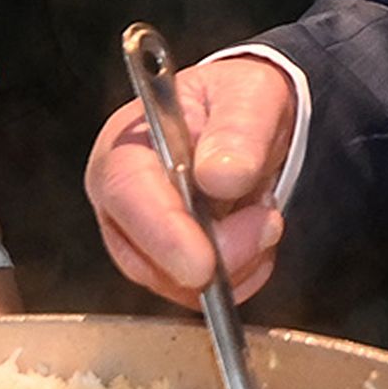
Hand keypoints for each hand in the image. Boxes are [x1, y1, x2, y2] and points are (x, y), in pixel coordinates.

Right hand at [87, 55, 295, 306]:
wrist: (250, 122)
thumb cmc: (237, 102)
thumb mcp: (250, 95)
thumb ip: (238, 130)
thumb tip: (219, 177)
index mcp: (127, 142)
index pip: (126, 193)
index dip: (162, 233)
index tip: (202, 264)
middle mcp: (121, 195)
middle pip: (143, 254)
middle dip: (215, 256)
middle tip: (266, 222)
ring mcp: (139, 234)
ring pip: (173, 282)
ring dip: (234, 263)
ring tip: (263, 212)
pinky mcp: (165, 262)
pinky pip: (195, 293)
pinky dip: (237, 277)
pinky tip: (254, 238)